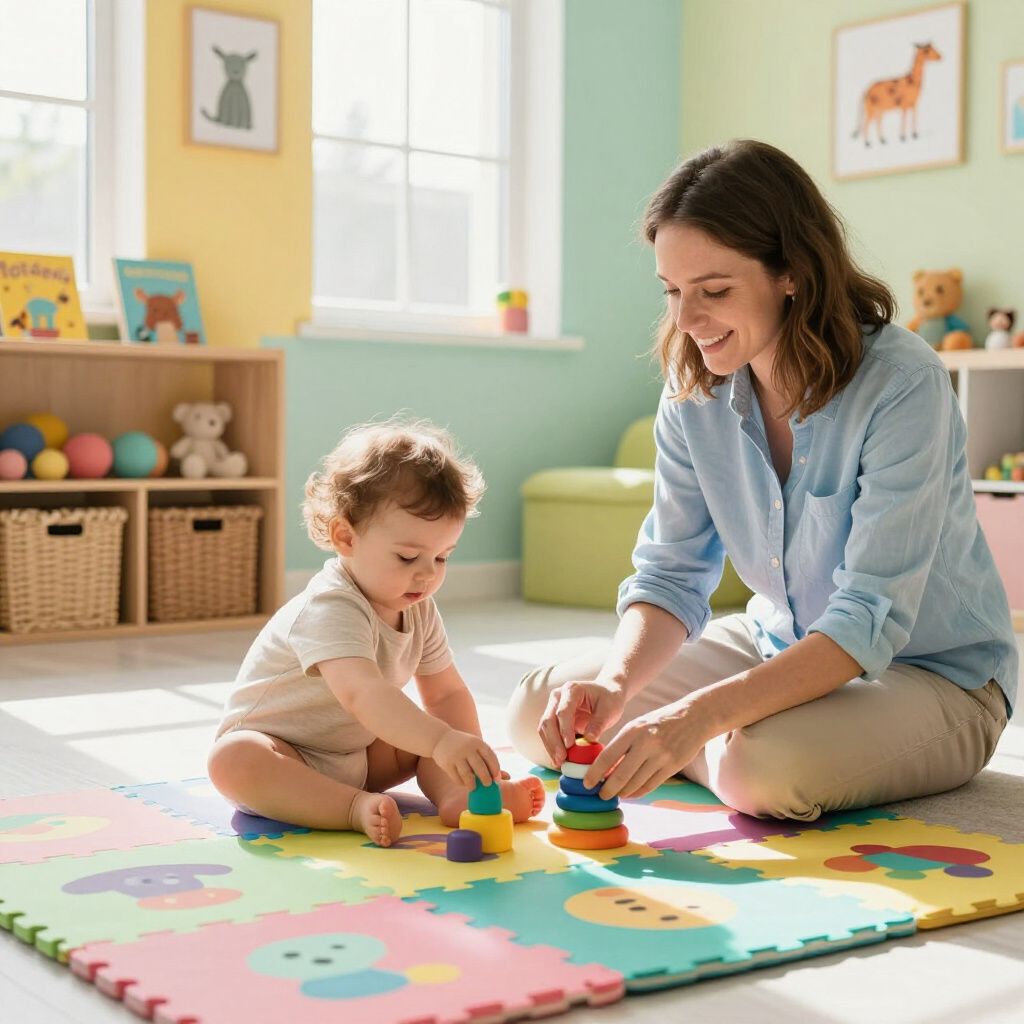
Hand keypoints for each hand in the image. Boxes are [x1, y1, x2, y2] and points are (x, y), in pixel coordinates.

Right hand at [431, 730, 499, 788]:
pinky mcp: (447, 763)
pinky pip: (456, 777)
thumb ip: (490, 761)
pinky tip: (464, 783)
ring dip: (472, 784)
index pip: (490, 757)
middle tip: (487, 784)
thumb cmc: (465, 747)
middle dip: (485, 778)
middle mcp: (467, 748)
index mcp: (478, 743)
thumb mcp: (477, 749)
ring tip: (474, 787)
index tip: (496, 778)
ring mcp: (456, 756)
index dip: (495, 769)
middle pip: (480, 767)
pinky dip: (461, 783)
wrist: (441, 738)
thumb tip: (508, 777)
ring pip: (467, 775)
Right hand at [538, 679, 626, 766]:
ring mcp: (553, 707)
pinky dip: (552, 746)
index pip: (563, 711)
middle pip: (548, 720)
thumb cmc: (609, 699)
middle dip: (554, 741)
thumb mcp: (609, 709)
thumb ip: (599, 723)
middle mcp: (558, 696)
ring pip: (544, 728)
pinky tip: (558, 759)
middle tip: (562, 759)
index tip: (570, 746)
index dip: (565, 729)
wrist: (605, 693)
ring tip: (559, 762)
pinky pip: (548, 734)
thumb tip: (589, 739)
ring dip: (550, 746)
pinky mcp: (553, 718)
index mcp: (572, 689)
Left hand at [584, 701, 708, 798]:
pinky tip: (631, 793)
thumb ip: (623, 745)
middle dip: (607, 789)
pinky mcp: (673, 766)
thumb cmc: (660, 721)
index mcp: (633, 730)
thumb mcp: (638, 725)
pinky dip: (638, 792)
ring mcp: (661, 756)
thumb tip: (605, 768)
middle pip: (620, 775)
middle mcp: (646, 743)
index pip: (608, 756)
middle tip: (600, 795)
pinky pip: (651, 785)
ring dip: (623, 792)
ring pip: (635, 783)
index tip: (587, 783)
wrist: (694, 717)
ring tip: (615, 794)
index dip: (595, 773)